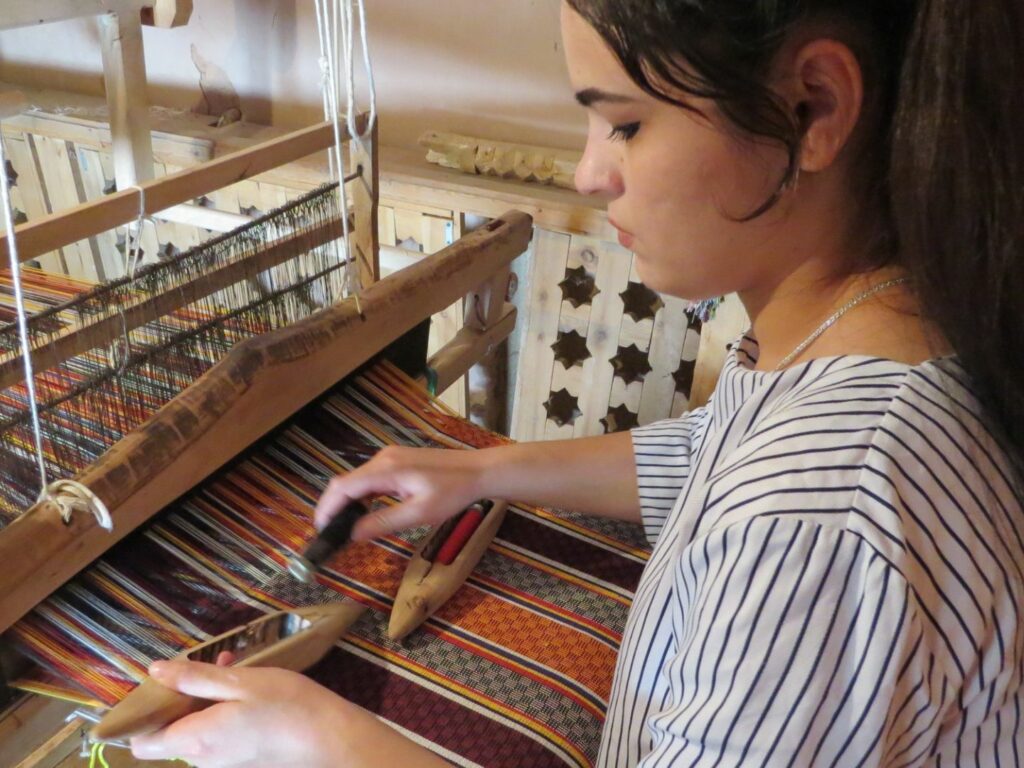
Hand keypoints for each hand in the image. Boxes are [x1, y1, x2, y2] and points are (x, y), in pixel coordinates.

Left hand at [130, 661, 444, 767]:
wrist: (330, 740)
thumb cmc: (286, 706)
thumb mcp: (240, 682)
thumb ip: (194, 678)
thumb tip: (155, 671)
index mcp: (193, 740)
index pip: (141, 742)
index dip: (143, 714)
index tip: (160, 684)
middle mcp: (201, 760)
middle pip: (171, 730)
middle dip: (185, 695)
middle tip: (213, 664)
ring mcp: (222, 764)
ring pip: (197, 728)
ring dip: (208, 698)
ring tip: (236, 668)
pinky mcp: (241, 761)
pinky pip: (218, 735)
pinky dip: (224, 711)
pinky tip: (249, 688)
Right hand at [315, 445, 485, 540]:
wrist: (479, 471)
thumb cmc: (453, 492)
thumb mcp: (420, 513)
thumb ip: (384, 522)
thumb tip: (353, 534)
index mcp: (385, 468)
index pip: (343, 487)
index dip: (327, 508)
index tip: (320, 530)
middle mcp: (383, 459)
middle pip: (346, 482)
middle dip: (333, 507)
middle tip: (328, 534)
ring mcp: (390, 458)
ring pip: (357, 481)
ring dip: (347, 503)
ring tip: (342, 528)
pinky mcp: (398, 461)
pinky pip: (371, 479)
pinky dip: (361, 496)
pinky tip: (363, 513)